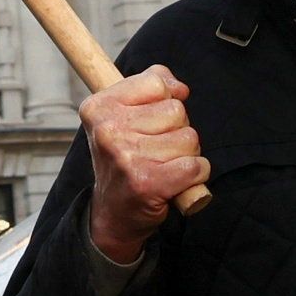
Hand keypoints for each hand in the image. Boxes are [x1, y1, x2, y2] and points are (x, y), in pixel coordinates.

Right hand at [81, 65, 205, 263]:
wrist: (113, 214)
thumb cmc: (124, 160)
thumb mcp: (124, 115)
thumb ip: (151, 86)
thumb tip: (180, 88)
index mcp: (99, 107)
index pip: (156, 82)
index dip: (164, 101)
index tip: (151, 122)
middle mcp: (108, 130)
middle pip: (177, 111)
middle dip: (177, 131)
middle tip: (156, 151)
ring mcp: (126, 156)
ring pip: (189, 138)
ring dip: (186, 155)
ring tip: (163, 167)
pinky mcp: (146, 182)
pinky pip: (195, 165)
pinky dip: (196, 175)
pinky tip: (176, 182)